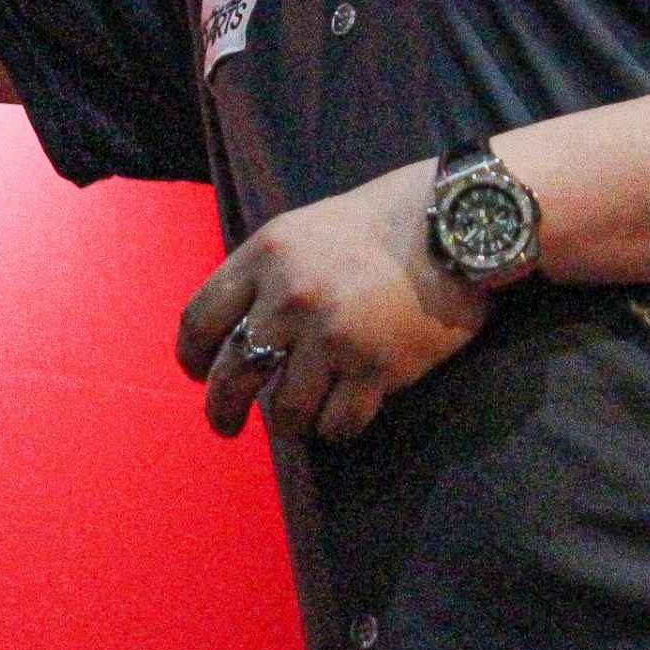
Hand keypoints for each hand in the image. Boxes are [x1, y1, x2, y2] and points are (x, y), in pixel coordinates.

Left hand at [175, 158, 491, 443]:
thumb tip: (243, 326)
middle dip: (222, 410)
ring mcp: (333, 336)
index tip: (198, 373)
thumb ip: (270, 274)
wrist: (457, 223)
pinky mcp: (376, 368)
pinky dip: (335, 428)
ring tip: (300, 417)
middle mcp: (291, 297)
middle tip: (227, 423)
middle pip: (231, 375)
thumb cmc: (384, 220)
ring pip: (283, 413)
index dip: (192, 357)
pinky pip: (336, 425)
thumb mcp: (308, 227)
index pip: (200, 320)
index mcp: (267, 255)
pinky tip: (344, 414)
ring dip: (288, 422)